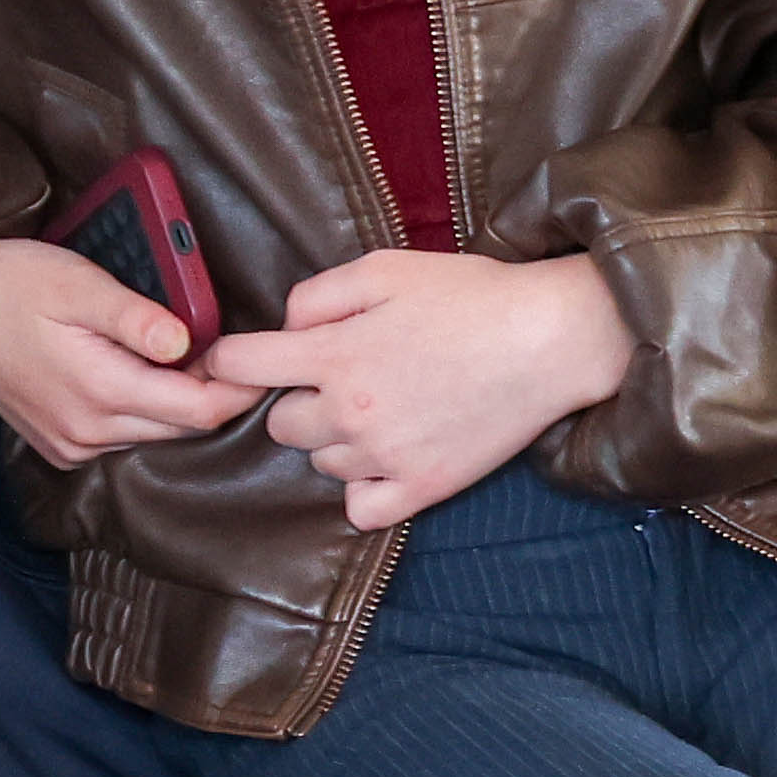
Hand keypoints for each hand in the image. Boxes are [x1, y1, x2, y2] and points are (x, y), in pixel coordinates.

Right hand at [0, 219, 255, 463]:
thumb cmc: (10, 282)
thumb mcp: (78, 283)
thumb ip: (137, 318)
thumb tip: (190, 344)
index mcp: (99, 390)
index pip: (198, 411)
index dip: (239, 390)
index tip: (262, 362)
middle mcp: (86, 431)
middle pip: (181, 428)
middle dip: (214, 395)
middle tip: (235, 353)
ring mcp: (69, 444)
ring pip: (153, 435)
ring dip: (179, 404)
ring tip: (193, 360)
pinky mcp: (58, 444)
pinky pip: (121, 437)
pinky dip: (144, 412)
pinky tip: (144, 376)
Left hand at [195, 248, 635, 529]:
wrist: (549, 340)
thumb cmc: (469, 296)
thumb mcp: (384, 268)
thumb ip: (317, 296)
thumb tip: (284, 328)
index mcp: (334, 353)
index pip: (239, 368)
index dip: (228, 361)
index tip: (238, 362)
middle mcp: (350, 412)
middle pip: (280, 424)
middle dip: (298, 399)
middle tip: (341, 377)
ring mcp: (386, 456)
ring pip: (321, 463)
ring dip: (336, 439)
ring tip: (382, 408)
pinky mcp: (423, 488)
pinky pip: (359, 507)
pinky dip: (364, 487)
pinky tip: (386, 457)